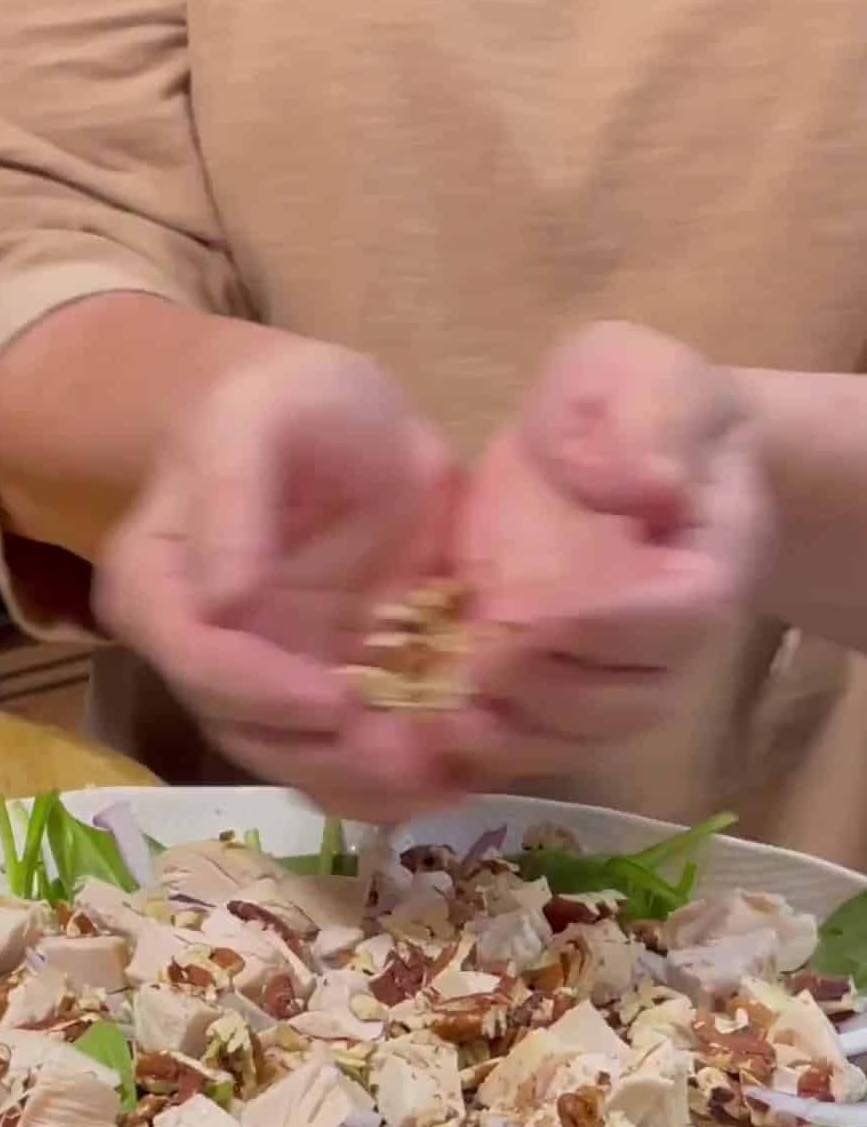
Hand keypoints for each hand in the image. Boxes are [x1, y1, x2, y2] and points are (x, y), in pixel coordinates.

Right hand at [93, 341, 466, 819]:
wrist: (355, 433)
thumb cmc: (301, 405)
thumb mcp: (264, 412)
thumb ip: (232, 487)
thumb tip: (222, 598)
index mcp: (157, 583)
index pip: (192, 657)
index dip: (258, 690)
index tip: (334, 700)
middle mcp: (198, 653)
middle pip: (247, 731)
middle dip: (328, 757)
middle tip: (411, 761)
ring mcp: (262, 688)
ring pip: (300, 763)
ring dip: (369, 785)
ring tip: (443, 778)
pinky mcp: (325, 707)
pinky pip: (349, 766)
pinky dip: (399, 783)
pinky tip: (453, 777)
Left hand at [450, 322, 772, 771]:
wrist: (620, 451)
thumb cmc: (634, 405)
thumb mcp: (640, 375)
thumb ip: (647, 418)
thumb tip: (651, 484)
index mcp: (707, 561)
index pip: (678, 618)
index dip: (604, 626)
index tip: (523, 613)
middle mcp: (675, 644)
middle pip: (623, 700)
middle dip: (540, 689)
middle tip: (462, 666)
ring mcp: (621, 682)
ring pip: (576, 738)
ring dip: (505, 734)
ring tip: (434, 714)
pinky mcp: (565, 699)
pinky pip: (535, 748)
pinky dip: (481, 752)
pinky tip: (419, 732)